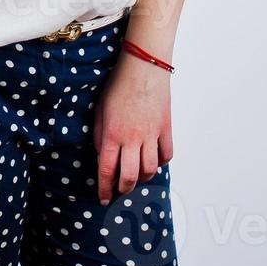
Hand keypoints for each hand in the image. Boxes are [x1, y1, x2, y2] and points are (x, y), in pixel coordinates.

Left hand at [92, 53, 172, 205]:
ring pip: (150, 169)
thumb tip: (103, 156)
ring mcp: (152, 135)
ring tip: (136, 177)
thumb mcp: (100, 111)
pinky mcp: (166, 128)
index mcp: (113, 135)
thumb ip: (101, 136)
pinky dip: (161, 162)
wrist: (142, 67)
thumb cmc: (118, 85)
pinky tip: (153, 160)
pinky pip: (166, 154)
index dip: (104, 188)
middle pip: (130, 177)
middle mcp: (133, 139)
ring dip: (142, 178)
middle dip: (123, 189)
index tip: (103, 198)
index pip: (107, 171)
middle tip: (120, 191)